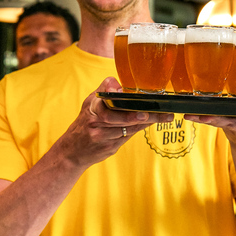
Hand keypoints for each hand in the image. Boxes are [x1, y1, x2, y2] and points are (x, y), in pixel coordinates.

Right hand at [58, 77, 173, 166]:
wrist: (71, 152)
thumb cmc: (84, 124)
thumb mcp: (89, 104)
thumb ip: (105, 92)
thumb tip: (119, 84)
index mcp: (91, 106)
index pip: (106, 98)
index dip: (117, 95)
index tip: (129, 94)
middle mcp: (95, 120)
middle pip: (120, 115)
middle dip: (140, 113)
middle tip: (157, 112)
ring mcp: (101, 135)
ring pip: (128, 127)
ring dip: (147, 122)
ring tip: (164, 117)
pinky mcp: (108, 147)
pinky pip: (127, 137)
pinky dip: (139, 129)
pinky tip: (151, 124)